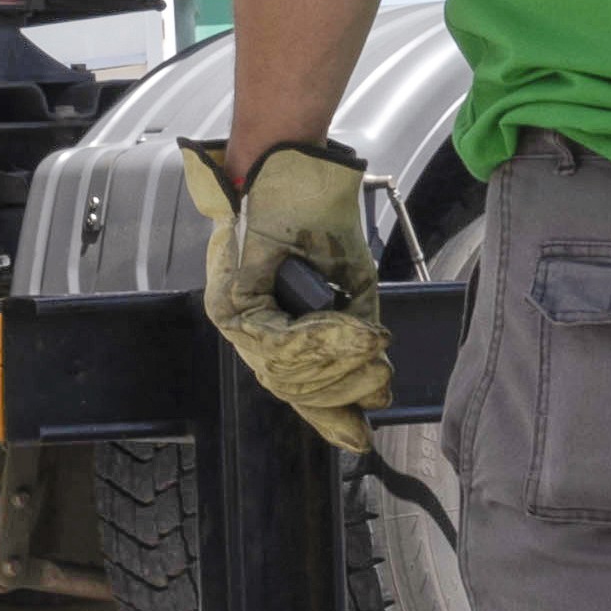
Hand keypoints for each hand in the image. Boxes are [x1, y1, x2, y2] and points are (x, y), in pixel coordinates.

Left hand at [191, 133, 392, 453]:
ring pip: (284, 370)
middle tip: (379, 380)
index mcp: (277, 326)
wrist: (295, 169)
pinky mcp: (231, 297)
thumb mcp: (352, 283)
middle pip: (292, 388)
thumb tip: (374, 380)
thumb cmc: (318, 217)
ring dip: (337, 366)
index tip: (358, 440)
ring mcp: (235, 314)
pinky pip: (276, 339)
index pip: (297, 386)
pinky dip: (319, 341)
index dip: (328, 416)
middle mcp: (249, 327)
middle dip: (342, 392)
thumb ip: (356, 331)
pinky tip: (352, 335)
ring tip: (373, 351)